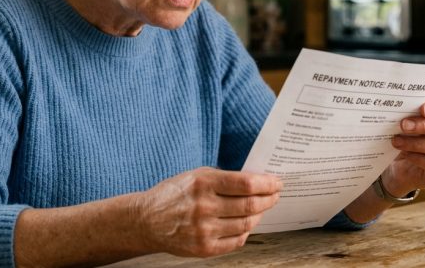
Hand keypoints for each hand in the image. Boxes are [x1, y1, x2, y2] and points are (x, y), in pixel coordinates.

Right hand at [132, 167, 281, 257]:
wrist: (147, 220)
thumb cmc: (175, 194)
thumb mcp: (196, 176)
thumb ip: (224, 178)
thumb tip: (257, 181)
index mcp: (203, 183)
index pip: (246, 184)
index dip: (267, 183)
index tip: (277, 182)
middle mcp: (204, 207)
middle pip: (250, 205)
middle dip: (269, 199)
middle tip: (275, 195)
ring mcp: (204, 230)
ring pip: (246, 224)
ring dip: (259, 215)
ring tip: (261, 208)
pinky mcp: (204, 248)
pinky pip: (237, 241)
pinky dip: (246, 231)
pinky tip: (246, 224)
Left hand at [386, 97, 424, 194]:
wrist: (403, 165)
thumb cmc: (411, 138)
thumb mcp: (411, 124)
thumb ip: (413, 115)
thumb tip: (402, 109)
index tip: (422, 109)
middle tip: (404, 125)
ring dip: (417, 143)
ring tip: (398, 141)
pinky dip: (419, 158)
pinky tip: (407, 155)